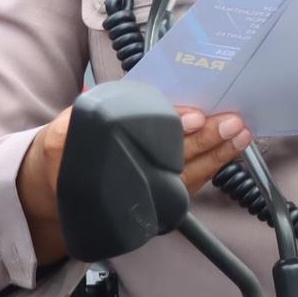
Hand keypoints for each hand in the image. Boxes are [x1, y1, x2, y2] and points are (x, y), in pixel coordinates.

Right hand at [15, 104, 251, 267]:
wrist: (57, 188)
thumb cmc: (68, 149)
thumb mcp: (65, 128)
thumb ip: (88, 114)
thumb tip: (109, 98)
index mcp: (103, 148)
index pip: (143, 135)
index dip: (170, 125)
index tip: (192, 117)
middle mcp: (126, 173)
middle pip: (174, 156)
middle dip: (204, 140)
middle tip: (229, 122)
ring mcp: (146, 189)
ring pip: (189, 173)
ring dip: (218, 153)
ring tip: (240, 133)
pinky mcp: (160, 198)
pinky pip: (191, 182)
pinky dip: (214, 166)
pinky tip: (232, 150)